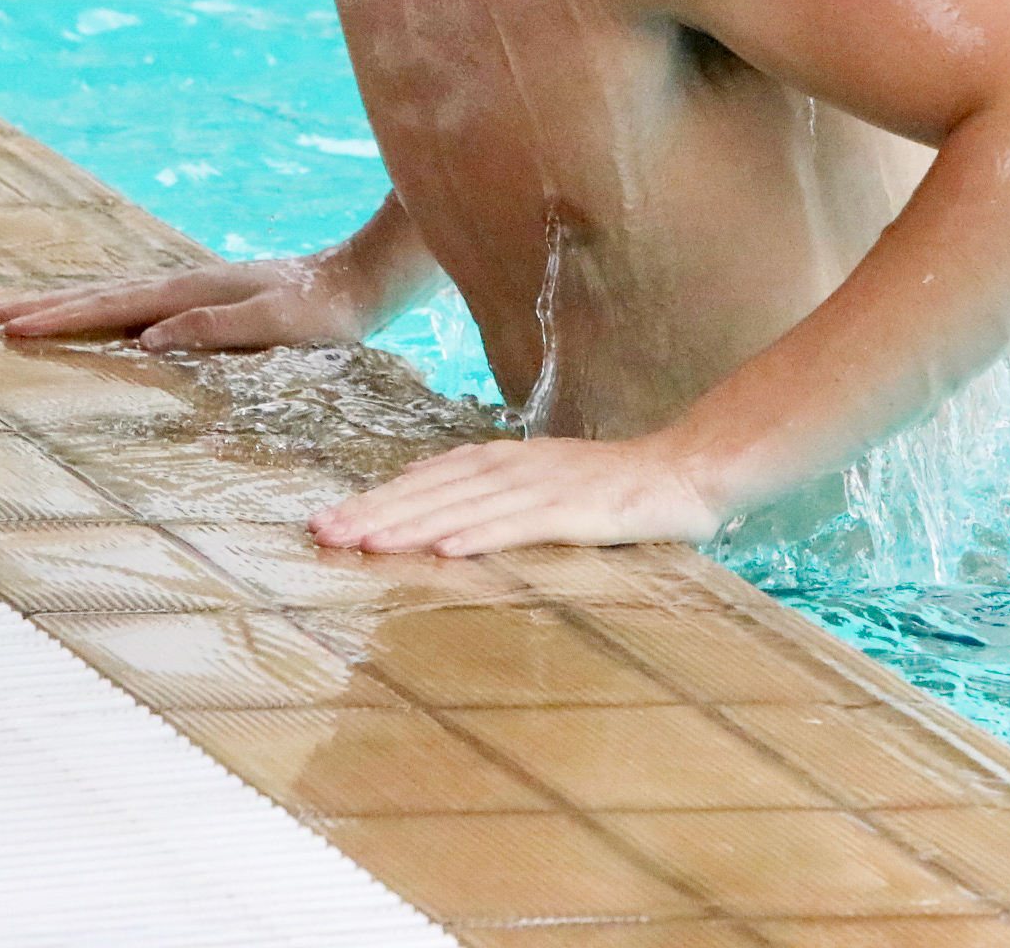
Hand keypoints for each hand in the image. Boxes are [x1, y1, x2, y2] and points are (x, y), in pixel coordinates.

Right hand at [0, 255, 375, 352]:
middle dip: (43, 305)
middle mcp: (183, 284)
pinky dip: (103, 308)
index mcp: (190, 291)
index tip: (10, 326)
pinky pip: (137, 304)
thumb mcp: (274, 326)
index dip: (58, 318)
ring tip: (23, 311)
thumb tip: (148, 339)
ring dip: (67, 303)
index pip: (109, 306)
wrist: (361, 280)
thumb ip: (214, 329)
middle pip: (99, 294)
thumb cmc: (324, 313)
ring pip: (114, 296)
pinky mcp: (206, 299)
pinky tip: (99, 317)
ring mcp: (193, 288)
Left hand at [310, 435, 725, 555]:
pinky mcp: (577, 511)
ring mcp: (545, 487)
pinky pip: (521, 525)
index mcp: (503, 460)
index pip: (425, 479)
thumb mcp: (543, 484)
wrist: (687, 470)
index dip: (375, 499)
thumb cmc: (614, 486)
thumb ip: (492, 493)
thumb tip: (433, 509)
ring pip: (464, 506)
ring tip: (366, 543)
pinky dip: (481, 535)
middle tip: (322, 534)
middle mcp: (514, 467)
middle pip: (432, 490)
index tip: (325, 521)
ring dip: (412, 524)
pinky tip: (447, 550)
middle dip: (375, 512)